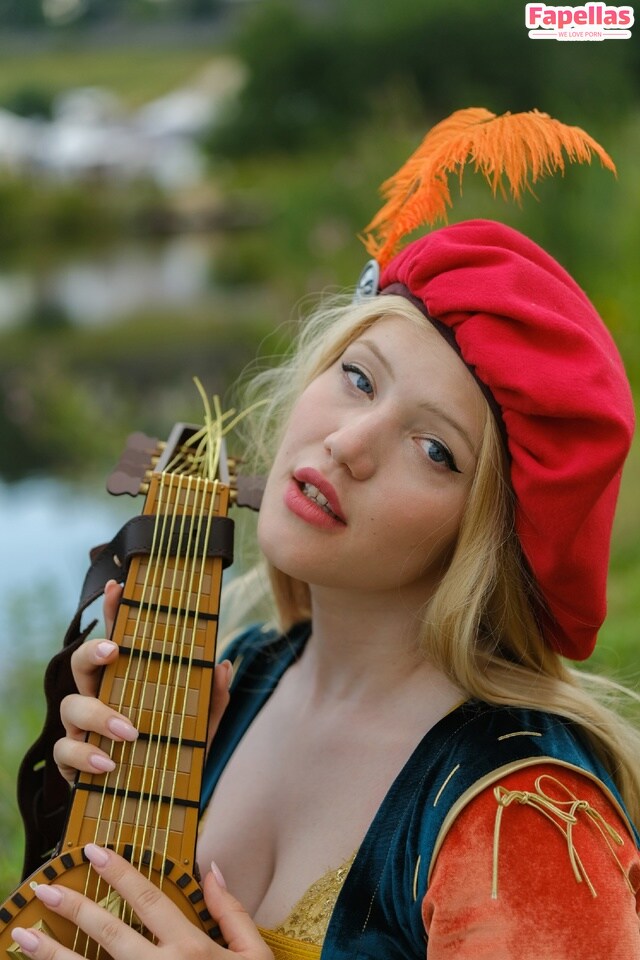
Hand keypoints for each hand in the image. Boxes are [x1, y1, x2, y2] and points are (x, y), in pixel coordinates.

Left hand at [11, 844, 272, 959]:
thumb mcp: (254, 954)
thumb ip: (232, 911)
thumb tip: (213, 869)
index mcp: (192, 947)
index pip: (147, 899)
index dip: (118, 872)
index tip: (92, 851)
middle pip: (109, 932)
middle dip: (74, 908)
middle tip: (43, 889)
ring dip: (52, 955)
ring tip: (23, 937)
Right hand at [54, 580, 232, 782]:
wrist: (164, 805)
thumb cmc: (176, 753)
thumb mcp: (201, 725)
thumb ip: (212, 696)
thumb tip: (222, 664)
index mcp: (126, 680)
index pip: (116, 637)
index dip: (114, 611)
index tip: (119, 587)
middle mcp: (99, 696)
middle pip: (81, 662)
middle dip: (92, 651)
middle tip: (115, 651)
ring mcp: (81, 728)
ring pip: (70, 705)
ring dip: (99, 714)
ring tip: (130, 730)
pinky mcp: (72, 761)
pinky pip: (65, 751)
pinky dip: (84, 755)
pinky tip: (108, 764)